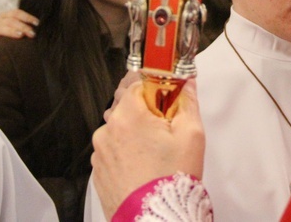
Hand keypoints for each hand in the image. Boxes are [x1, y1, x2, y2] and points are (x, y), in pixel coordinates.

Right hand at [0, 9, 37, 48]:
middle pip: (10, 21)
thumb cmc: (17, 37)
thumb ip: (27, 26)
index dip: (27, 17)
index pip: (16, 13)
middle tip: (32, 34)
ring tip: (20, 35)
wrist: (3, 50)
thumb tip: (38, 25)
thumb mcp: (22, 29)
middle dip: (23, 26)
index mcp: (6, 16)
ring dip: (10, 31)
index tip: (37, 23)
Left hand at [91, 79, 204, 219]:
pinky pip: (113, 150)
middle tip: (166, 125)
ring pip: (119, 128)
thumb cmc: (171, 177)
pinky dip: (126, 151)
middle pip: (126, 105)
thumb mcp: (191, 134)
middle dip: (146, 110)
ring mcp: (99, 152)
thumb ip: (188, 101)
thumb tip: (187, 83)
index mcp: (127, 115)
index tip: (167, 94)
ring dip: (135, 132)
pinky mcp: (98, 170)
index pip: (136, 83)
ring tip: (156, 150)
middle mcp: (107, 130)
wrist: (155, 218)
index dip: (155, 86)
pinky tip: (144, 163)